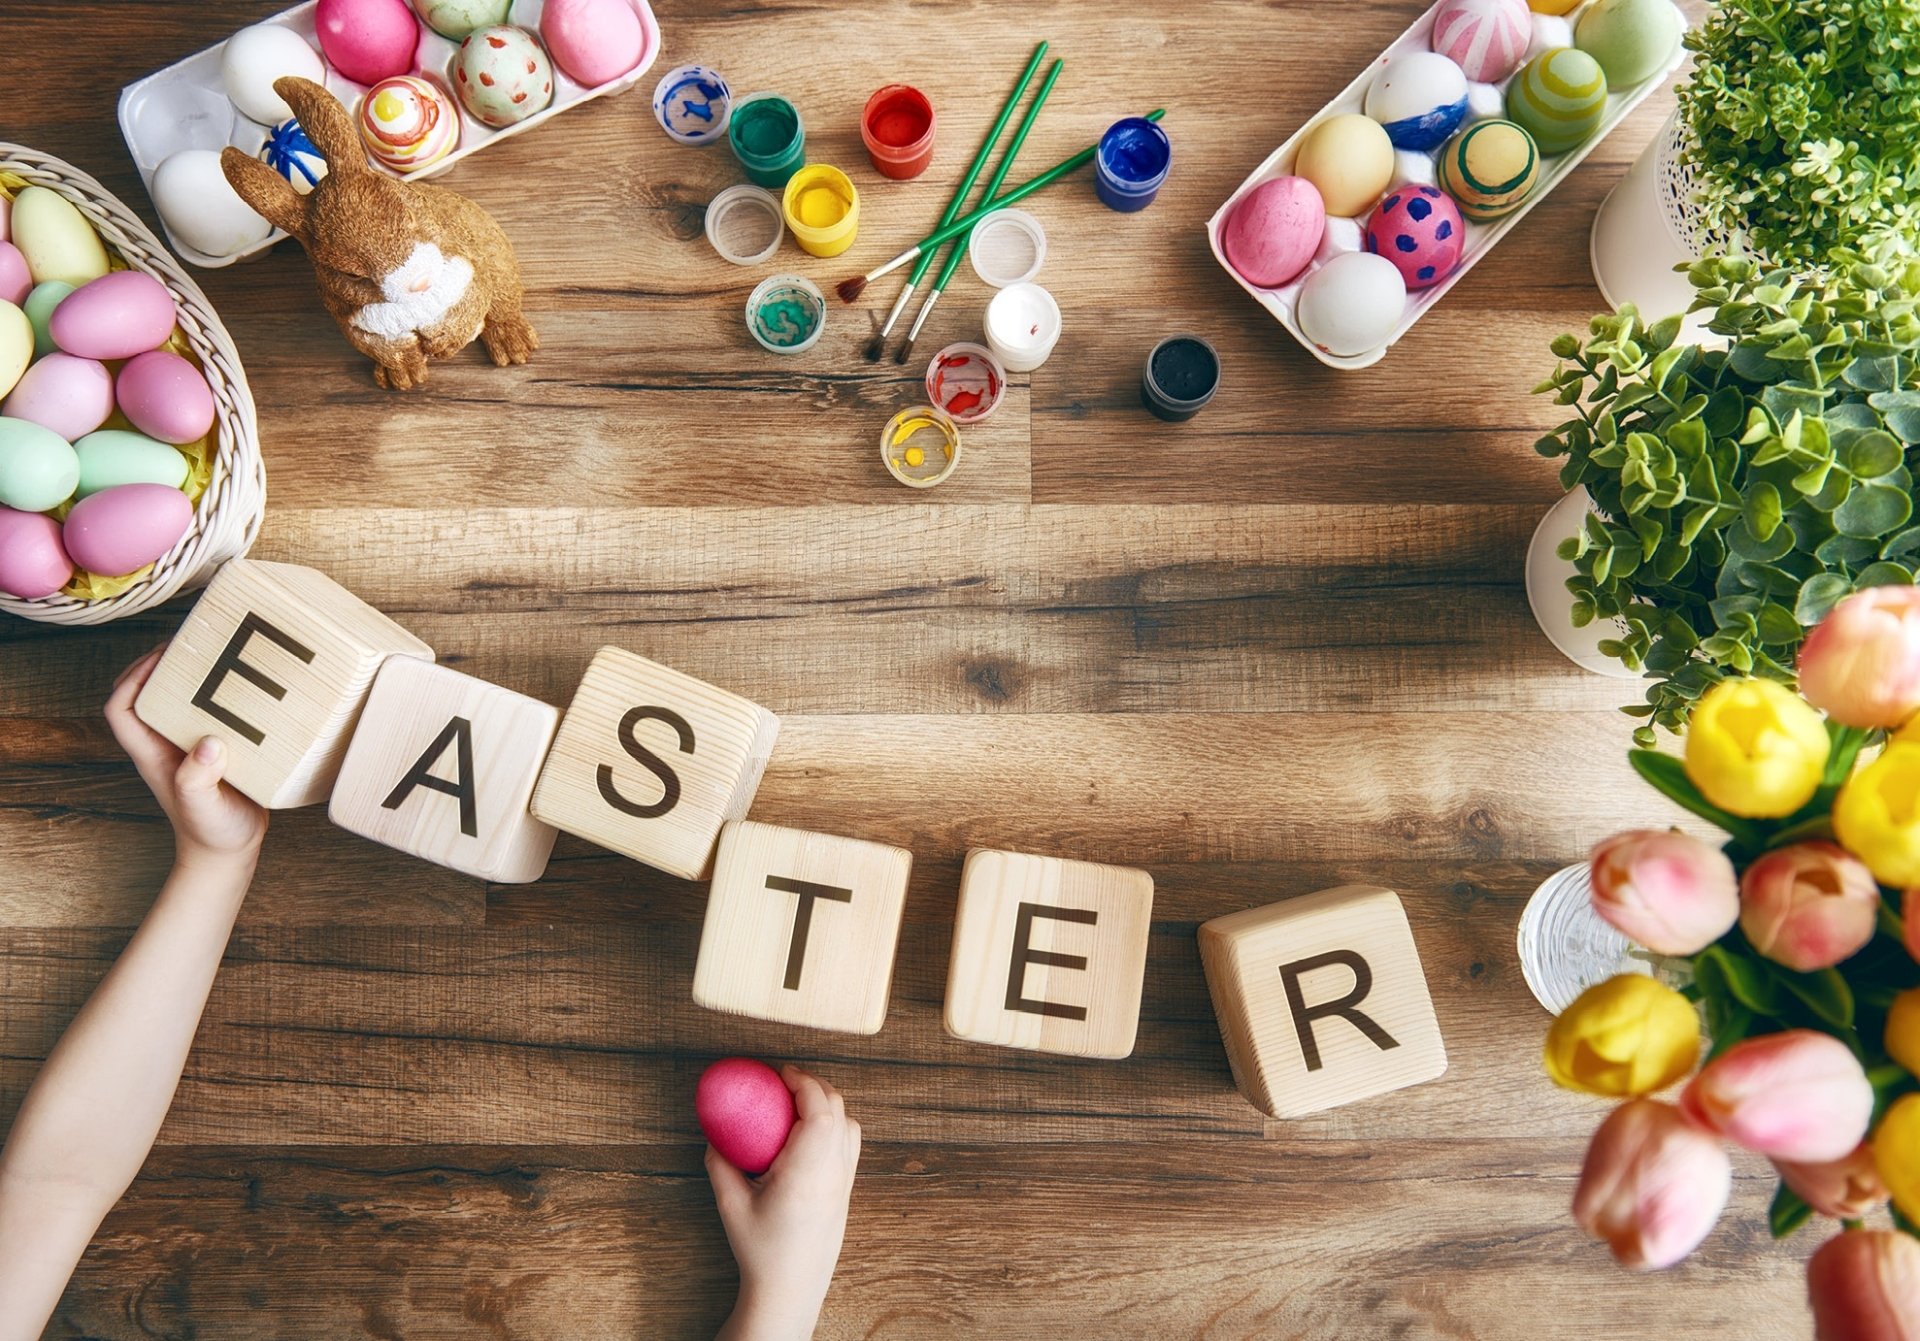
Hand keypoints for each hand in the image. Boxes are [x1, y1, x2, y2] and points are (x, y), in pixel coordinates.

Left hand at [104, 647, 266, 870]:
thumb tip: (209, 743)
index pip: (121, 709)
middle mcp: (164, 745)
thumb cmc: (211, 832)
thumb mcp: (202, 807)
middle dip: (158, 666)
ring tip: (215, 656)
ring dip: (188, 678)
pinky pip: (206, 714)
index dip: (132, 679)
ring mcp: (186, 747)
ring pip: (174, 702)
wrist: (228, 851)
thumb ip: (198, 778)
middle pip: (144, 696)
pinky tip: (242, 687)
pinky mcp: (212, 749)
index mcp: (152, 754)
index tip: (161, 657)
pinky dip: (218, 696)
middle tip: (190, 644)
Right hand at [708, 1065, 860, 1340]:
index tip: (782, 1073)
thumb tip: (714, 1134)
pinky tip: (810, 1131)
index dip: (805, 1083)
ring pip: (851, 1126)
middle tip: (785, 1082)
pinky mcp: (847, 1191)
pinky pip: (850, 1144)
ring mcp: (845, 1182)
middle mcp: (834, 1174)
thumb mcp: (731, 1206)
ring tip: (798, 1103)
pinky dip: (836, 1124)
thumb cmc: (760, 1251)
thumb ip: (720, 1165)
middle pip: (839, 1111)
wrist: (790, 1289)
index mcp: (807, 1173)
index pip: (821, 1113)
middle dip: (814, 1086)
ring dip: (828, 1104)